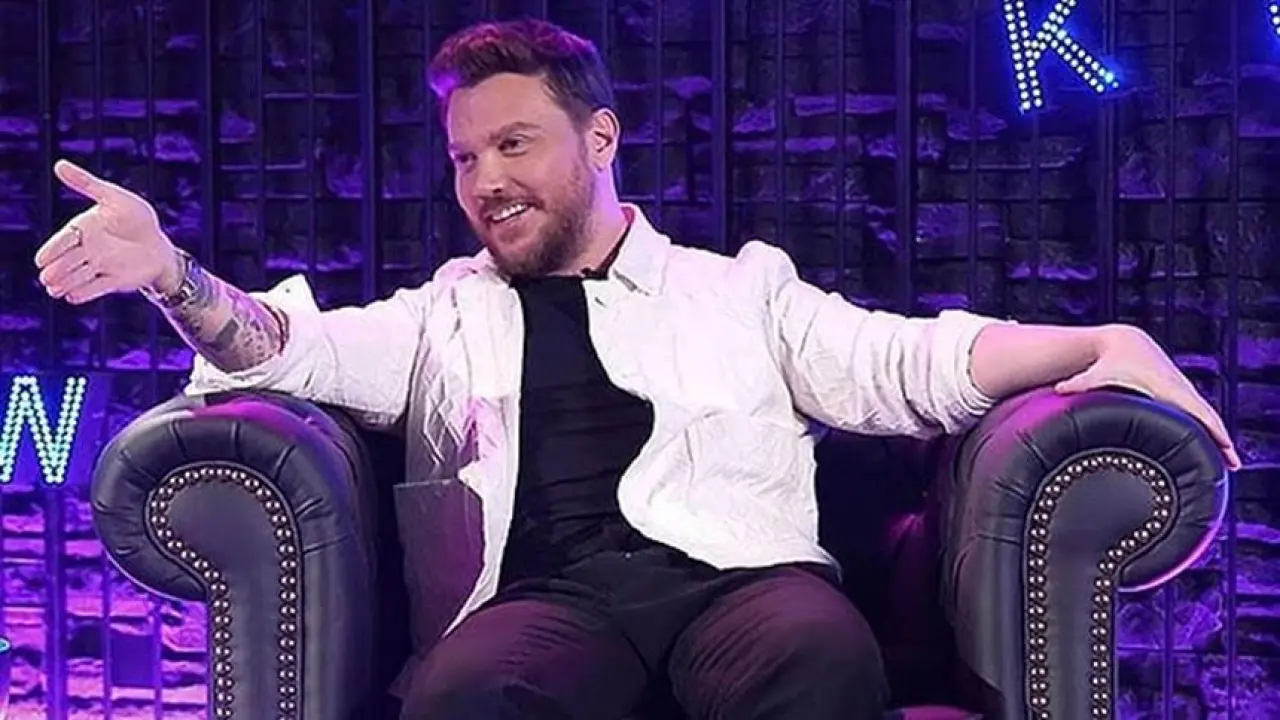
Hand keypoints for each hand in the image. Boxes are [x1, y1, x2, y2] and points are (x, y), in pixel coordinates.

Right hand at [35, 160, 179, 303]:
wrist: (160, 245)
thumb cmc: (137, 218)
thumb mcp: (114, 198)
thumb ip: (87, 184)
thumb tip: (58, 165)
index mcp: (83, 229)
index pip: (63, 240)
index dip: (52, 250)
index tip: (42, 259)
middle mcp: (87, 250)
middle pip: (66, 261)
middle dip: (57, 270)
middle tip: (47, 277)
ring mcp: (98, 267)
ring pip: (76, 277)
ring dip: (65, 283)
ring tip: (55, 289)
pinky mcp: (111, 282)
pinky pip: (93, 290)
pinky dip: (83, 293)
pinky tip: (72, 297)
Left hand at [1054, 325, 1240, 470]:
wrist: (1125, 341)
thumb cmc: (1111, 361)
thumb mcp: (1098, 372)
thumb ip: (1080, 382)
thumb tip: (1059, 388)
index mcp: (1164, 388)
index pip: (1194, 410)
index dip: (1209, 427)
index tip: (1222, 444)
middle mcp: (1179, 389)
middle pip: (1208, 417)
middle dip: (1221, 439)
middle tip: (1234, 464)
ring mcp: (1181, 391)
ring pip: (1206, 416)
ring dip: (1219, 436)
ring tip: (1230, 462)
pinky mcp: (1178, 393)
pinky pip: (1198, 412)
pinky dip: (1209, 427)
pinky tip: (1215, 444)